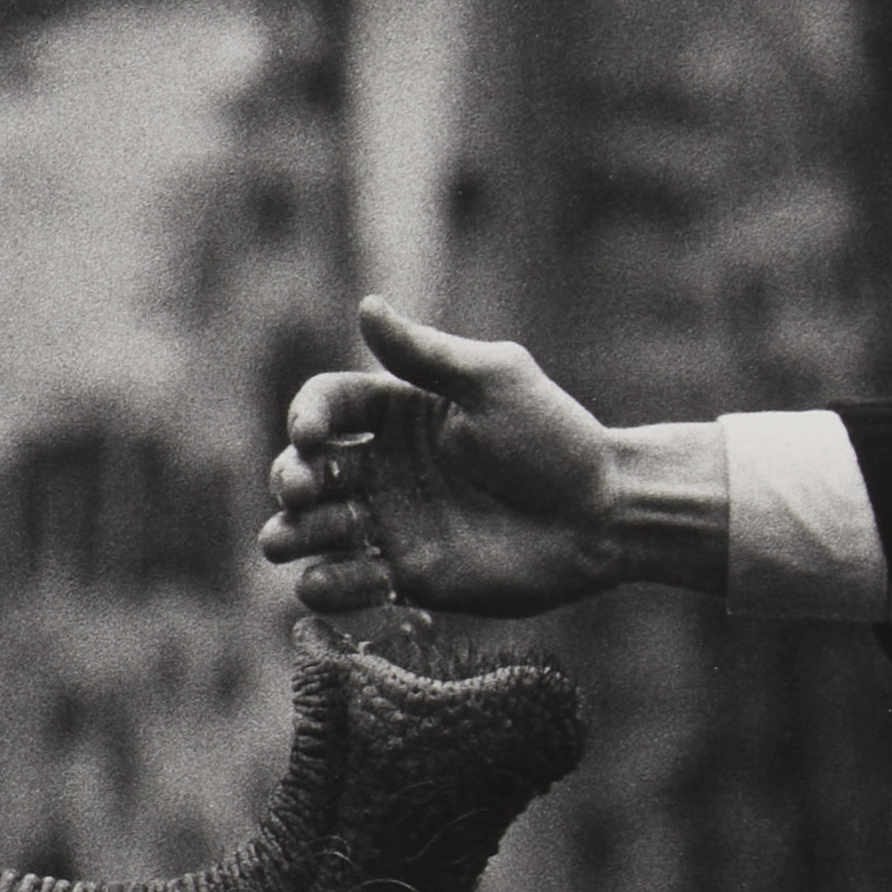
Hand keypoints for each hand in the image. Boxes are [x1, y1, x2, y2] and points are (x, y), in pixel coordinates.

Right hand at [260, 300, 706, 617]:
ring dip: (289, 534)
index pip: (325, 407)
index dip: (305, 417)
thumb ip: (426, 353)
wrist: (602, 517)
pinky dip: (329, 586)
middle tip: (304, 492)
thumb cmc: (556, 440)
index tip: (313, 436)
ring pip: (305, 531)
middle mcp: (381, 469)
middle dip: (288, 480)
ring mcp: (387, 526)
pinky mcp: (401, 578)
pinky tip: (363, 579)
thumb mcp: (495, 382)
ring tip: (291, 540)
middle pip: (301, 471)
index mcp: (395, 414)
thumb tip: (366, 305)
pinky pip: (339, 585)